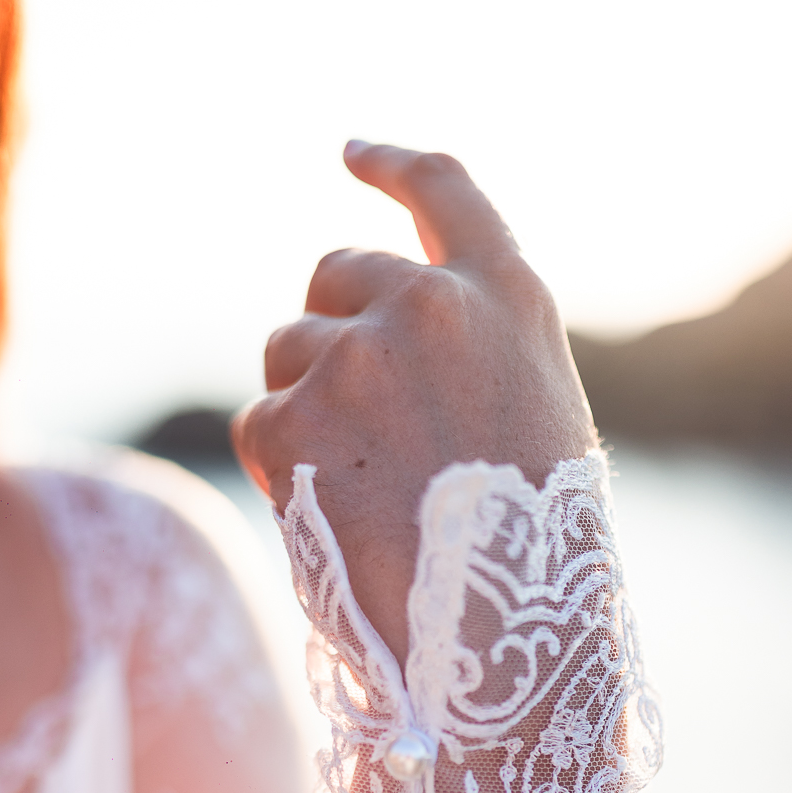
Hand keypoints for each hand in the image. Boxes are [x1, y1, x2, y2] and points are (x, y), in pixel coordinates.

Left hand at [233, 142, 594, 667]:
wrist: (499, 641)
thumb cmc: (530, 552)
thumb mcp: (532, 415)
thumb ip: (468, 351)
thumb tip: (376, 332)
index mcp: (508, 298)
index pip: (443, 189)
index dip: (392, 164)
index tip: (353, 151)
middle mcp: (428, 306)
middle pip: (337, 273)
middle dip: (333, 327)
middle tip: (359, 417)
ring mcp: (355, 357)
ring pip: (288, 348)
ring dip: (307, 402)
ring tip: (365, 485)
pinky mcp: (290, 419)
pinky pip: (259, 420)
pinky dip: (283, 466)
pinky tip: (335, 512)